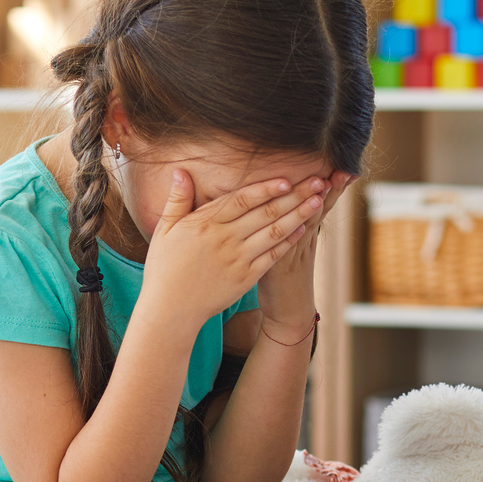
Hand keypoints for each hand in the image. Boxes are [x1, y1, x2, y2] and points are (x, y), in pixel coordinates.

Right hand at [139, 171, 323, 327]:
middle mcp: (226, 239)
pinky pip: (272, 256)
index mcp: (206, 223)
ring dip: (299, 215)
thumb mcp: (164, 230)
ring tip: (318, 201)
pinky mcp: (246, 277)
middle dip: (294, 196)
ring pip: (275, 232)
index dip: (266, 188)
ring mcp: (238, 259)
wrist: (170, 310)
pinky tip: (303, 230)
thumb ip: (177, 200)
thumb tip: (180, 172)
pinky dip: (289, 242)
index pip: (242, 200)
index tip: (287, 179)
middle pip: (266, 212)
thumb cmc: (164, 268)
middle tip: (317, 182)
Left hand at [255, 171, 352, 331]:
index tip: (345, 167)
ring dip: (316, 204)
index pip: (321, 205)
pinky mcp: (280, 266)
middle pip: (320, 210)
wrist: (288, 313)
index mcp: (304, 234)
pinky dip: (292, 232)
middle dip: (332, 189)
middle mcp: (303, 240)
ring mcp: (293, 253)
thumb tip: (289, 202)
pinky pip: (286, 245)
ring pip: (307, 224)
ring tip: (325, 184)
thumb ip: (290, 226)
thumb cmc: (284, 279)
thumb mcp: (289, 248)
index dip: (333, 187)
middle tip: (345, 169)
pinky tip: (297, 221)